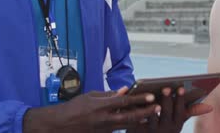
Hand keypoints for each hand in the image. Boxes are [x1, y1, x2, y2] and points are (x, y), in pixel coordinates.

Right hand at [23, 87, 159, 132]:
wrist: (60, 125)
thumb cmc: (74, 108)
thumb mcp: (91, 96)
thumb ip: (109, 94)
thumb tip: (125, 90)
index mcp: (101, 106)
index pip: (124, 101)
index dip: (139, 99)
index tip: (151, 96)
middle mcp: (104, 119)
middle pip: (130, 116)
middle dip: (146, 112)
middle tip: (158, 107)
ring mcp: (104, 129)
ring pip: (127, 125)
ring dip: (140, 119)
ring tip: (152, 114)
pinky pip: (119, 129)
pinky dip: (129, 125)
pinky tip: (138, 122)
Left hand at [128, 87, 212, 132]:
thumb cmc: (165, 126)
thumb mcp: (178, 120)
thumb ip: (192, 111)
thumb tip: (210, 107)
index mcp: (176, 125)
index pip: (180, 112)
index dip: (181, 100)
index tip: (181, 87)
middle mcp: (166, 130)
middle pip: (167, 114)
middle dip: (168, 101)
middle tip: (167, 88)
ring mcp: (152, 132)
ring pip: (152, 119)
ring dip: (153, 108)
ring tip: (152, 95)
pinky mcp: (137, 131)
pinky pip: (137, 122)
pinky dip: (138, 111)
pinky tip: (137, 100)